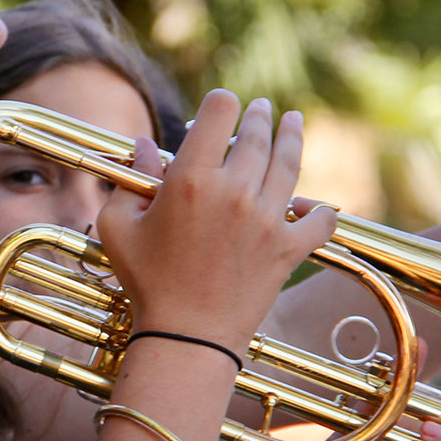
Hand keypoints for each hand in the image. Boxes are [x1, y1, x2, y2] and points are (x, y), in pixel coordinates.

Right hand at [97, 90, 335, 352]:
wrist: (185, 337)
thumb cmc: (145, 283)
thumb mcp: (119, 227)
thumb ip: (131, 179)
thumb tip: (143, 145)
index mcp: (191, 178)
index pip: (219, 111)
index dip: (221, 103)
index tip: (222, 107)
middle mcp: (234, 190)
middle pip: (256, 133)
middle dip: (259, 115)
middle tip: (261, 108)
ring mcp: (266, 219)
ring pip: (289, 162)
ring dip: (293, 137)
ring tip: (294, 122)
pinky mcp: (288, 249)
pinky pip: (320, 220)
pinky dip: (322, 210)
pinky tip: (318, 203)